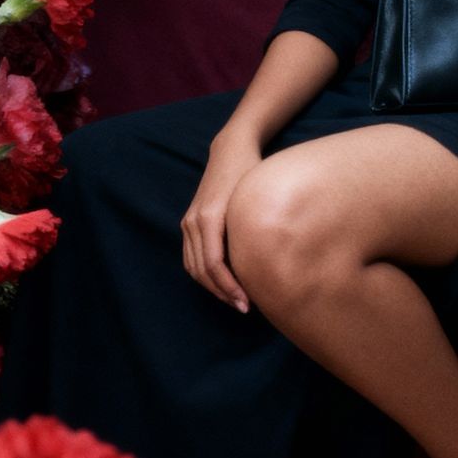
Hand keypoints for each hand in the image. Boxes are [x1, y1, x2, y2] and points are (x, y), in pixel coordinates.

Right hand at [180, 128, 261, 310]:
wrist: (231, 151)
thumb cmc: (251, 173)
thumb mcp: (255, 199)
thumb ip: (255, 230)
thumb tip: (269, 265)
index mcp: (209, 217)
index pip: (214, 264)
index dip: (230, 287)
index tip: (248, 302)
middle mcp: (194, 222)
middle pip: (202, 270)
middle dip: (222, 292)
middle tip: (245, 307)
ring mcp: (188, 222)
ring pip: (193, 267)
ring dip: (212, 287)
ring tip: (235, 299)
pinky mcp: (189, 223)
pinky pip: (191, 257)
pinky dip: (204, 275)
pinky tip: (224, 283)